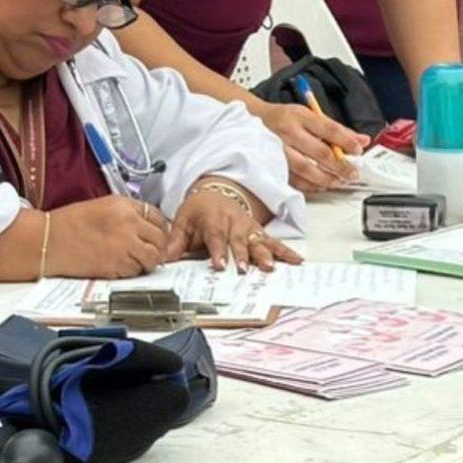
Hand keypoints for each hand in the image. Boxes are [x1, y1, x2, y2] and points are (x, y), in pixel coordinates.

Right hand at [42, 194, 168, 276]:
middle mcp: (128, 223)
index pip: (158, 217)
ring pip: (153, 257)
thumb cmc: (69, 225)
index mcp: (124, 205)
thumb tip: (147, 225)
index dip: (160, 228)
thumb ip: (127, 214)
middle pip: (161, 238)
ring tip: (133, 260)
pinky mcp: (118, 265)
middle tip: (147, 251)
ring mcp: (125, 245)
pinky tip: (119, 265)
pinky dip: (132, 271)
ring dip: (147, 261)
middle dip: (157, 247)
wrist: (48, 241)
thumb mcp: (102, 207)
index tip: (156, 235)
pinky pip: (137, 271)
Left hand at [167, 181, 305, 271]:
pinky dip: (286, 251)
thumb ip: (176, 241)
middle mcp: (234, 223)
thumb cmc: (200, 209)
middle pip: (239, 241)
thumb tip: (166, 258)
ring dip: (265, 255)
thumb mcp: (183, 220)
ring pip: (259, 242)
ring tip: (271, 267)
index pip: (215, 237)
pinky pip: (274, 242)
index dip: (218, 251)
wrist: (217, 192)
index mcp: (214, 220)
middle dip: (242, 256)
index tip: (219, 266)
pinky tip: (296, 261)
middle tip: (243, 270)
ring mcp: (249, 228)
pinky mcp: (259, 232)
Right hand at [256, 100, 368, 190]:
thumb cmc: (283, 119)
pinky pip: (294, 179)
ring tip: (339, 181)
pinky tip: (322, 185)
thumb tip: (362, 141)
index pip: (329, 129)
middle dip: (340, 166)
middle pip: (320, 152)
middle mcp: (289, 132)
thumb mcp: (309, 116)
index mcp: (300, 116)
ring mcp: (279, 150)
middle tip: (352, 173)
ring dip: (327, 178)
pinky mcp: (273, 165)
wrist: (251, 120)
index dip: (346, 141)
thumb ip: (336, 129)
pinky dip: (311, 185)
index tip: (358, 150)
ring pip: (307, 169)